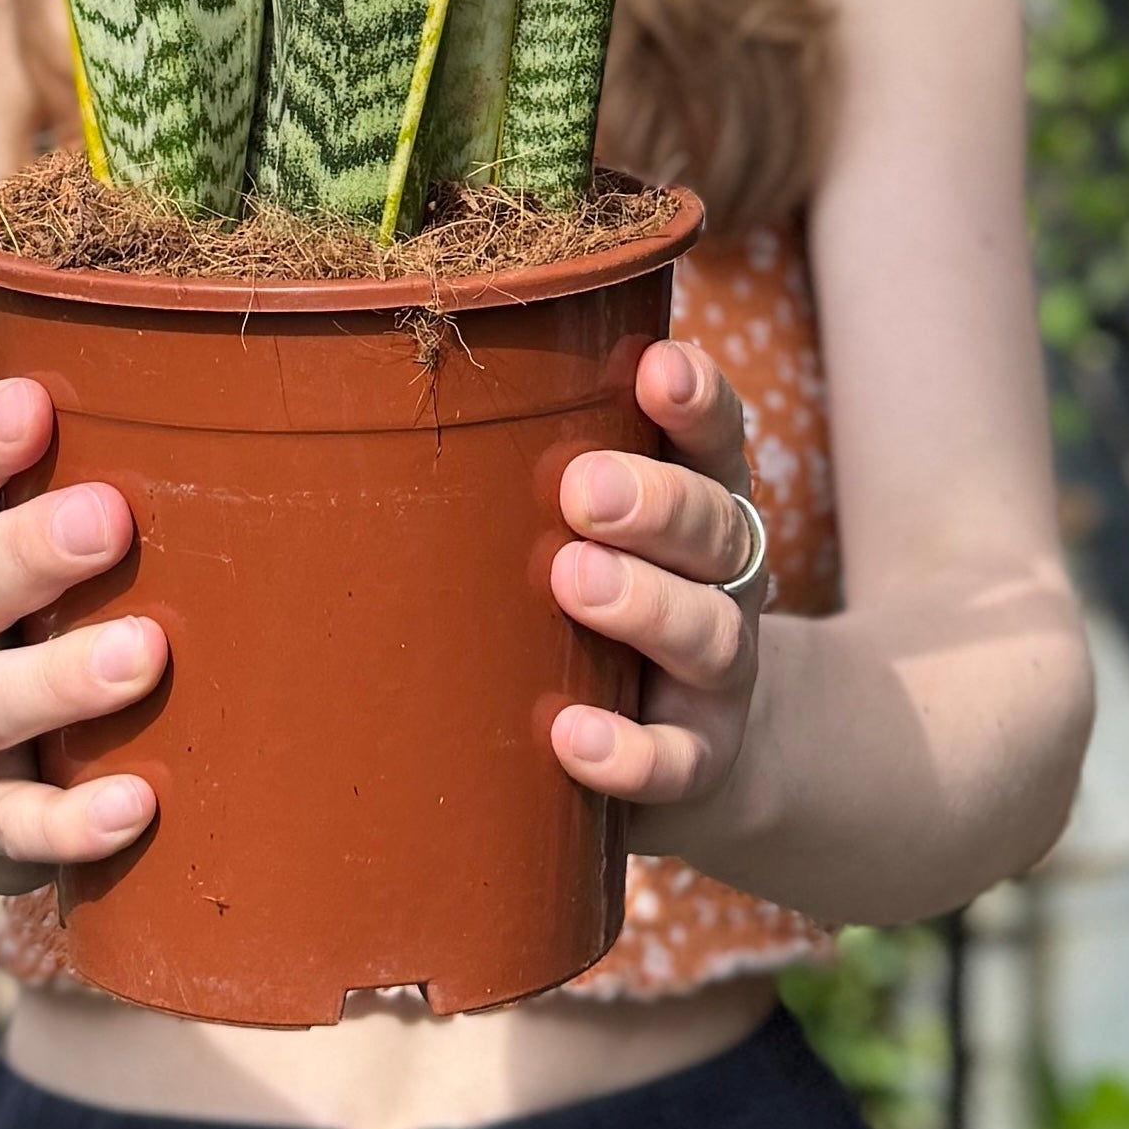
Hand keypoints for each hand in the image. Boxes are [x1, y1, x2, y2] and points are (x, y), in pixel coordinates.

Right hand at [0, 376, 162, 895]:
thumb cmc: (17, 621)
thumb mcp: (16, 543)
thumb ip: (88, 473)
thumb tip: (233, 367)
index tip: (33, 405)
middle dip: (30, 548)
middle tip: (110, 519)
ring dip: (60, 679)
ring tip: (144, 655)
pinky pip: (13, 827)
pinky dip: (69, 822)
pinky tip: (134, 806)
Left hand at [550, 339, 767, 826]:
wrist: (688, 745)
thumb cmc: (607, 596)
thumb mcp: (595, 526)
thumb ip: (545, 466)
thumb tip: (404, 389)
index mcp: (700, 501)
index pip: (716, 439)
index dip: (698, 400)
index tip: (658, 368)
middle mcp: (724, 578)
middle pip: (715, 528)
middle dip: (654, 503)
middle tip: (582, 488)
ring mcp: (720, 672)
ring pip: (709, 634)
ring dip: (645, 606)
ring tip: (575, 581)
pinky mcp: (700, 758)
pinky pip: (676, 760)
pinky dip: (628, 751)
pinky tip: (571, 735)